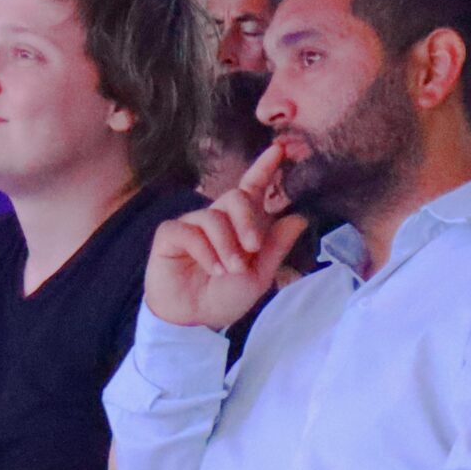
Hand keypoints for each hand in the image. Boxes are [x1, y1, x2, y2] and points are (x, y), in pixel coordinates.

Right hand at [142, 145, 307, 333]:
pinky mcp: (170, 235)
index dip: (264, 168)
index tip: (279, 150)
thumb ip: (276, 247)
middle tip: (252, 248)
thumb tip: (300, 217)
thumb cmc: (225, 297)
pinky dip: (204, 250)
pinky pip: (190, 231)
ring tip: (230, 270)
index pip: (252, 189)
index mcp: (240, 225)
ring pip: (214, 217)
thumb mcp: (259, 275)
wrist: (194, 319)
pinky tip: (212, 268)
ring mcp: (192, 224)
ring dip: (227, 246)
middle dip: (248, 221)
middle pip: (236, 197)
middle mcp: (217, 219)